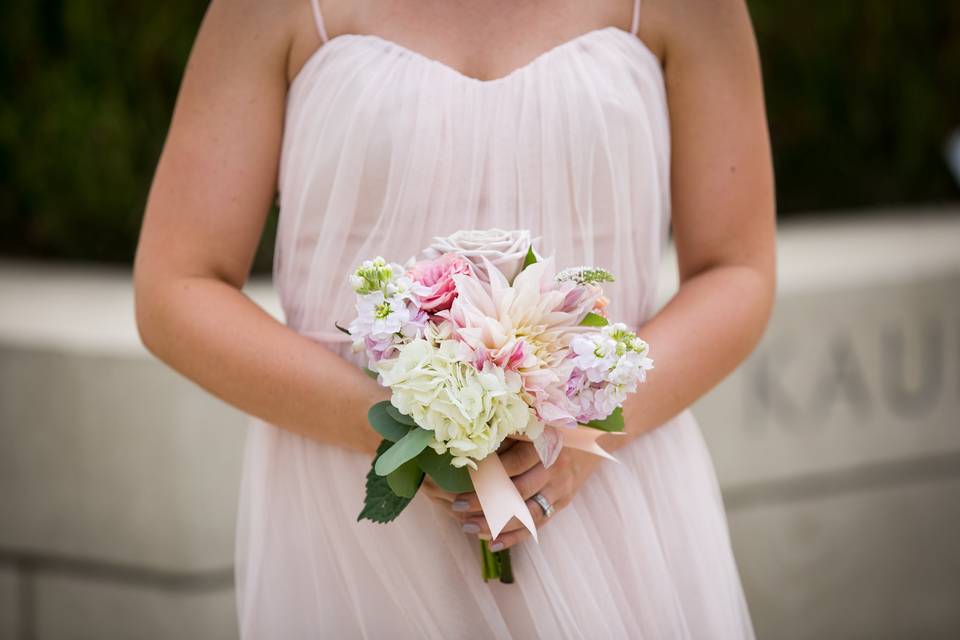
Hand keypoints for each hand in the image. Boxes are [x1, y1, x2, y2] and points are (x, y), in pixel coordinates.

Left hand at [421, 438, 602, 550]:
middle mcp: (556, 466)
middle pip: (518, 490)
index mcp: (547, 441)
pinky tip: (493, 544)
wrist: (589, 440)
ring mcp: (561, 487)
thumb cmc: (547, 428)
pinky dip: (514, 536)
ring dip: (496, 523)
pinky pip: (537, 525)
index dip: (489, 471)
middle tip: (458, 505)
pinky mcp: (561, 503)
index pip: (515, 462)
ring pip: (527, 513)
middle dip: (485, 501)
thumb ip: (505, 432)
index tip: (462, 477)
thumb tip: (465, 446)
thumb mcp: (530, 423)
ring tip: (468, 527)